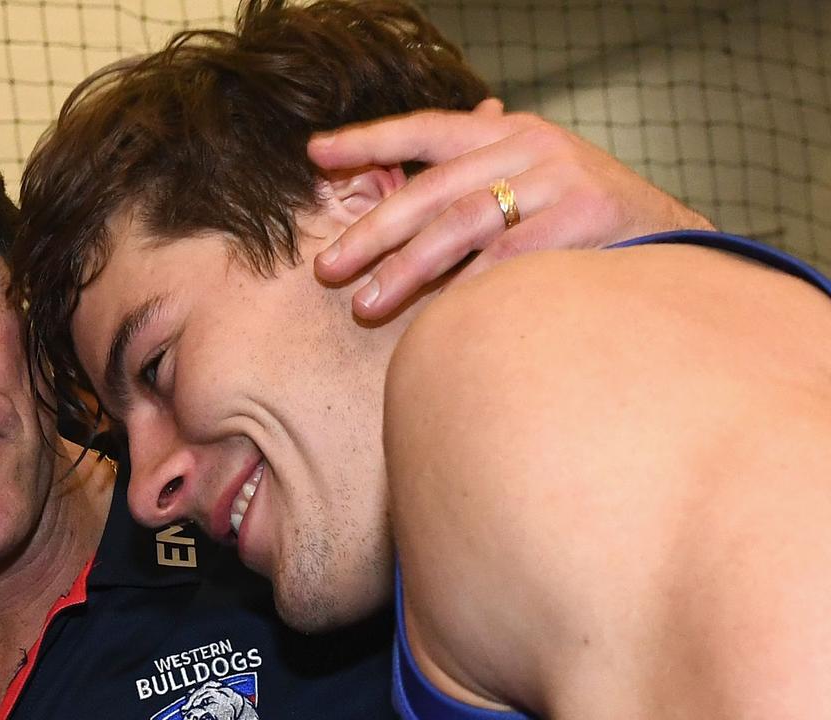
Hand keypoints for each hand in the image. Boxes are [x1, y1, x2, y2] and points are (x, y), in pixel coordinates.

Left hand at [308, 99, 714, 319]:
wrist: (677, 244)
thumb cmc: (588, 219)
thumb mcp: (535, 178)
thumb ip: (478, 173)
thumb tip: (414, 159)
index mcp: (509, 132)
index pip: (427, 129)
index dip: (369, 140)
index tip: (316, 153)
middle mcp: (531, 146)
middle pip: (432, 187)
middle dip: (373, 229)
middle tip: (328, 268)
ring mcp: (559, 180)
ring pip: (461, 223)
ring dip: (407, 267)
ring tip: (366, 302)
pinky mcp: (583, 219)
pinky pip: (506, 260)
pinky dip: (466, 289)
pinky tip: (434, 317)